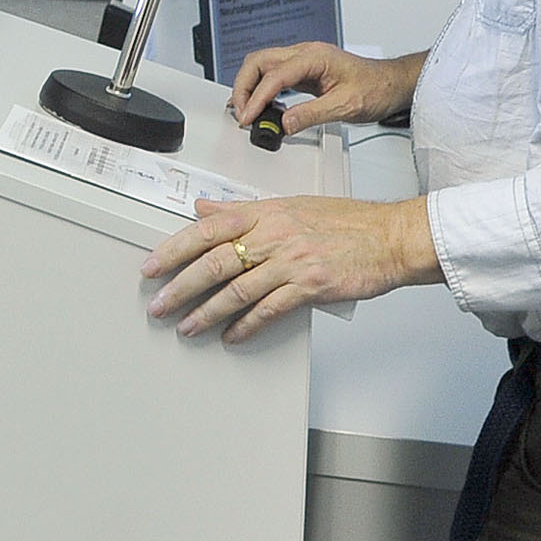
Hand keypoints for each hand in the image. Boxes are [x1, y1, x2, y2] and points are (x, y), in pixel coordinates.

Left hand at [141, 196, 440, 342]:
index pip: (207, 229)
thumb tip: (203, 208)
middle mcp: (274, 234)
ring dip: (207, 312)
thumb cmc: (345, 221)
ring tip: (187, 326)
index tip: (151, 266)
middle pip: (214, 262)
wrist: (389, 236)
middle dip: (180, 286)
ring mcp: (292, 261)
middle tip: (158, 304)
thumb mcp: (289, 204)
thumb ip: (242, 209)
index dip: (174, 249)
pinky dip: (246, 325)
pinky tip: (232, 335)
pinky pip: (269, 310)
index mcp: (265, 212)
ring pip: (237, 290)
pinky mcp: (310, 286)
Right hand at [227, 42, 424, 135]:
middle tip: (240, 112)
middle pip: (258, 61)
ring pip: (262, 65)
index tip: (248, 116)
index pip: (274, 75)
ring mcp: (304, 60)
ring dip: (249, 86)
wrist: (392, 84)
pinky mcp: (304, 70)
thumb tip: (284, 123)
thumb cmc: (376, 88)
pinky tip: (260, 104)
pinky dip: (261, 88)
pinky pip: (273, 74)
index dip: (257, 97)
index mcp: (315, 57)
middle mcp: (306, 53)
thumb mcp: (345, 106)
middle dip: (243, 86)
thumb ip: (311, 114)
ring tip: (245, 110)